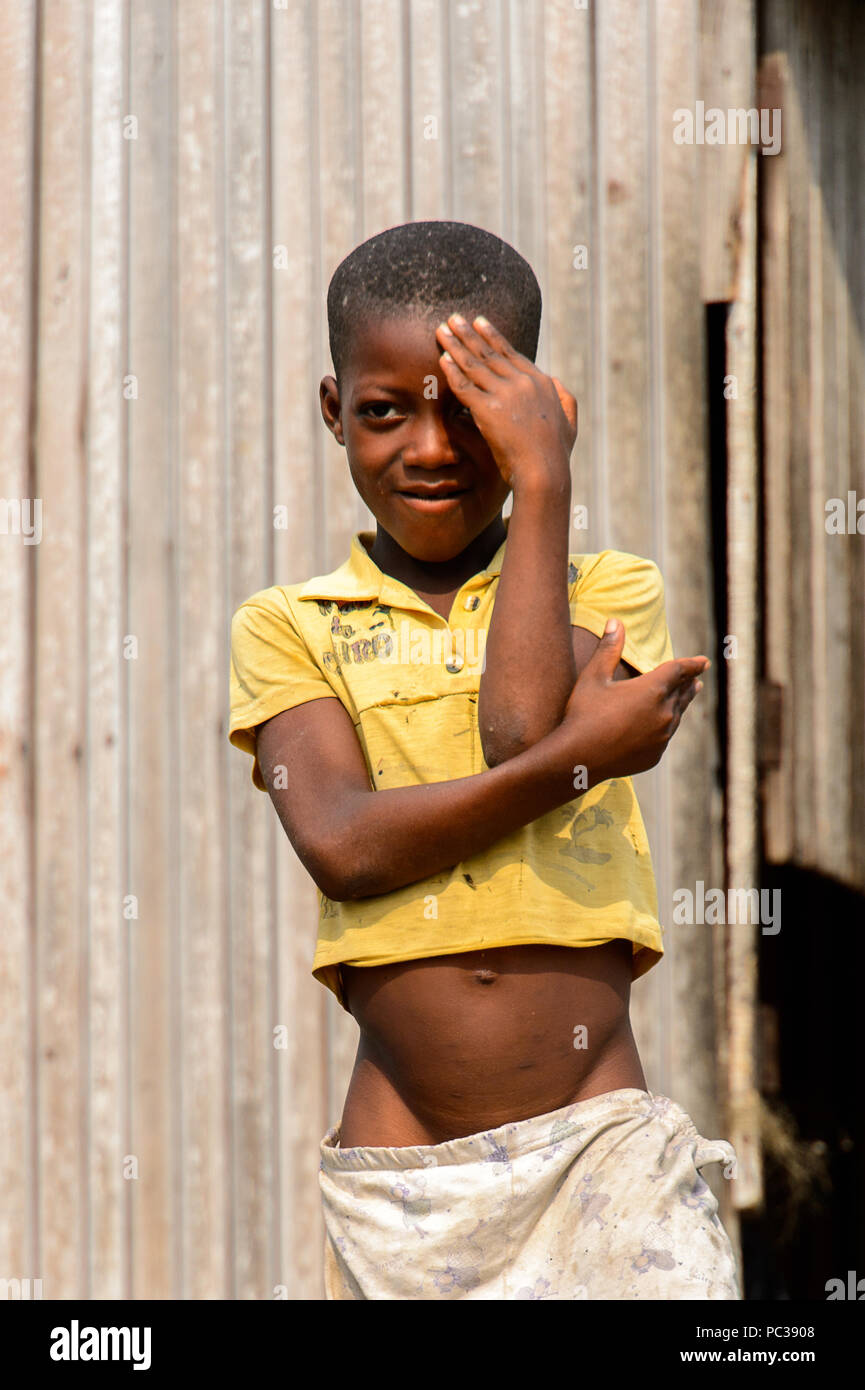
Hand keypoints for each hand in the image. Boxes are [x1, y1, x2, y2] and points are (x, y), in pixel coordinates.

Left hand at [435, 312, 577, 491]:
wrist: (545, 471)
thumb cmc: (556, 453)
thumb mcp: (570, 422)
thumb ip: (564, 399)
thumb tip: (556, 382)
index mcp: (541, 383)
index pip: (511, 354)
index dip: (492, 337)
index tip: (479, 323)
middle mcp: (523, 382)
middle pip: (489, 353)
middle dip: (469, 333)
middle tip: (453, 318)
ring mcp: (505, 394)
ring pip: (474, 364)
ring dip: (455, 344)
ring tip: (441, 330)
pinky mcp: (489, 409)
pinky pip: (465, 385)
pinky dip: (452, 371)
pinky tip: (442, 358)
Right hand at [560, 620, 708, 784]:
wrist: (578, 759)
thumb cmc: (584, 714)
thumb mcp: (593, 678)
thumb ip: (608, 650)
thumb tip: (615, 622)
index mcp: (652, 689)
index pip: (679, 671)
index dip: (692, 664)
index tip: (705, 661)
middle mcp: (664, 712)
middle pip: (683, 693)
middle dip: (690, 683)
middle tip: (697, 677)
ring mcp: (662, 737)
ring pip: (678, 715)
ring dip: (682, 703)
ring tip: (687, 696)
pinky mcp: (655, 755)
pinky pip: (666, 736)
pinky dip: (667, 726)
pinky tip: (663, 726)